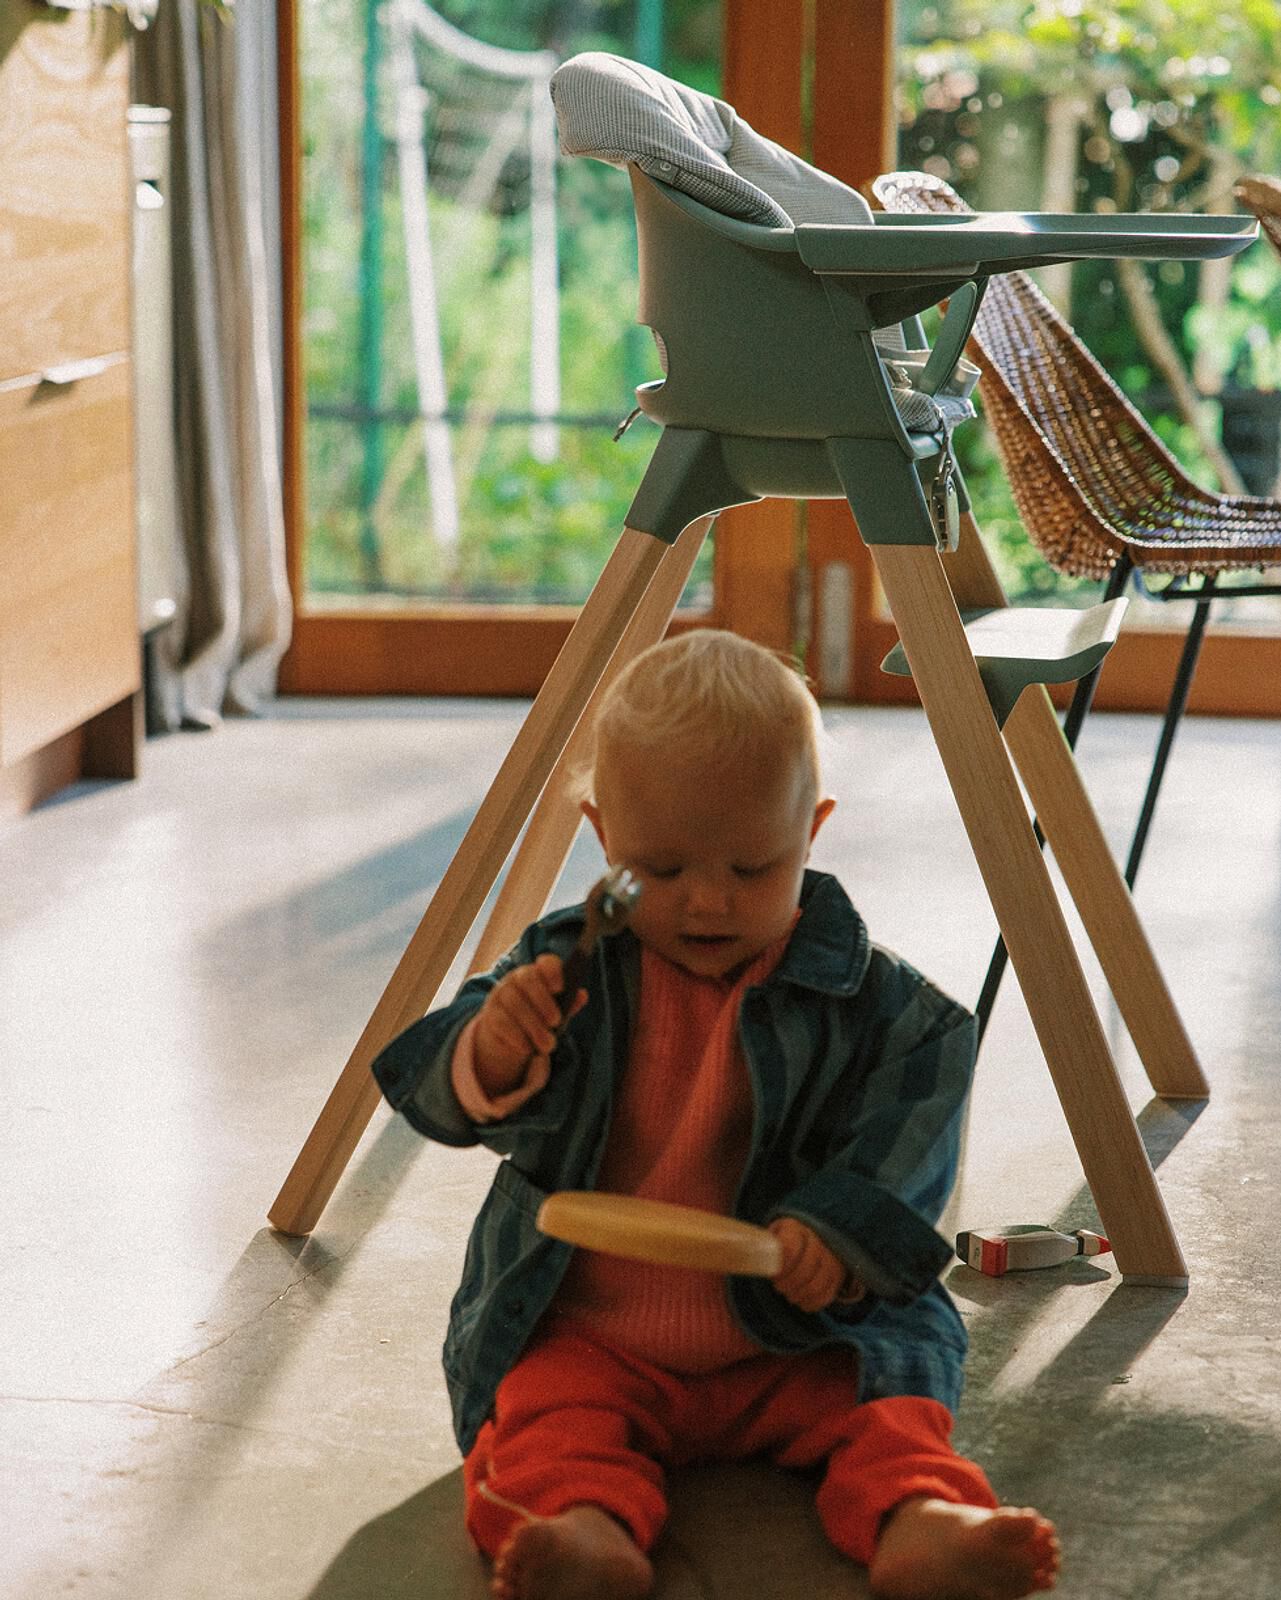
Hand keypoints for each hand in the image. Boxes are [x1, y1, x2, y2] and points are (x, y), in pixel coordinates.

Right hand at [471, 953, 586, 1097]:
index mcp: (539, 974)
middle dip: (543, 1000)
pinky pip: (501, 1021)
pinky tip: (526, 1048)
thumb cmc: (539, 1018)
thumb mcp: (556, 1012)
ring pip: (515, 1003)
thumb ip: (569, 1004)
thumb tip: (582, 995)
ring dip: (533, 1026)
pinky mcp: (490, 1015)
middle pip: (527, 979)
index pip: (546, 962)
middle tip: (555, 1021)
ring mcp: (501, 995)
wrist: (509, 1037)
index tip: (560, 987)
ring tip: (548, 1045)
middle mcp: (517, 979)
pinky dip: (516, 1036)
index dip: (552, 971)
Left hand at [768, 1217, 861, 1313]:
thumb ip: (761, 1246)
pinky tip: (800, 1300)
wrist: (809, 1238)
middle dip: (787, 1284)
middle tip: (778, 1286)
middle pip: (804, 1271)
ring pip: (816, 1286)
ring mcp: (830, 1259)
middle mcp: (818, 1241)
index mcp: (797, 1229)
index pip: (790, 1249)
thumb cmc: (782, 1240)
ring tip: (789, 1293)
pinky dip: (810, 1303)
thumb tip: (747, 1258)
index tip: (773, 1273)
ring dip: (798, 1295)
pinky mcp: (838, 1276)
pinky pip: (826, 1296)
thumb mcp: (772, 1235)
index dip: (780, 1267)